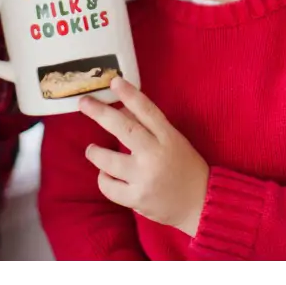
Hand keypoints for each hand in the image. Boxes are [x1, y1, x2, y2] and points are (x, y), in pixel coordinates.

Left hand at [80, 77, 209, 237]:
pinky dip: (103, 178)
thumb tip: (120, 110)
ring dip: (95, 153)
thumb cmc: (185, 167)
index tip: (114, 81)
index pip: (147, 111)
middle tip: (84, 103)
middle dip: (101, 113)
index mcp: (169, 137)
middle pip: (125, 129)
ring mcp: (145, 178)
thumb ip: (149, 127)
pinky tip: (106, 175)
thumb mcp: (174, 141)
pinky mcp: (137, 198)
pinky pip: (109, 186)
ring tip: (92, 149)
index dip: (130, 95)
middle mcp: (156, 155)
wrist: (201, 203)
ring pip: (109, 161)